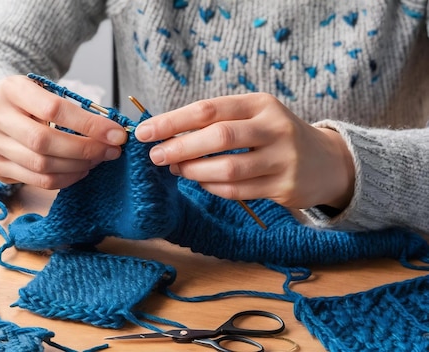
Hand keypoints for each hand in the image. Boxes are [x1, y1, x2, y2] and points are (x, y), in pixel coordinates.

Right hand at [0, 75, 127, 188]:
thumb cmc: (32, 101)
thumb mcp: (47, 92)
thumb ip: (75, 109)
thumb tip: (112, 133)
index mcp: (11, 89)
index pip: (54, 109)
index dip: (89, 124)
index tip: (116, 134)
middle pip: (44, 141)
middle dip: (84, 149)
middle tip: (111, 151)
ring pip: (41, 165)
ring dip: (77, 166)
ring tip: (97, 159)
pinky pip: (37, 181)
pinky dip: (65, 178)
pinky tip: (81, 170)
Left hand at [134, 93, 354, 209]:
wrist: (327, 161)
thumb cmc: (275, 135)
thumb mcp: (253, 116)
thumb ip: (215, 122)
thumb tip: (166, 135)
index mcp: (260, 104)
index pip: (208, 109)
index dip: (172, 121)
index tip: (145, 131)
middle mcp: (274, 127)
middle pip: (218, 136)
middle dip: (180, 147)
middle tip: (156, 156)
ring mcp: (282, 159)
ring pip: (227, 168)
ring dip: (194, 171)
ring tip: (176, 170)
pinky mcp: (284, 187)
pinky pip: (237, 191)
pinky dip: (212, 187)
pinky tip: (201, 182)